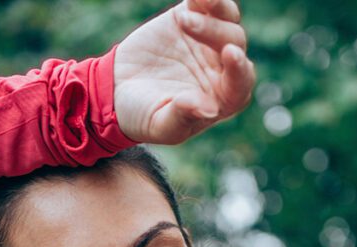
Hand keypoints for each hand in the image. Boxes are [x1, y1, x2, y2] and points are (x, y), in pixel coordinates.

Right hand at [114, 0, 255, 144]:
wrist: (116, 89)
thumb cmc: (142, 116)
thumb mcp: (160, 124)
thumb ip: (183, 117)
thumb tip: (210, 109)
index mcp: (220, 99)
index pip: (240, 84)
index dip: (239, 69)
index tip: (229, 53)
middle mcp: (221, 69)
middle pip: (235, 43)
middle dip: (215, 32)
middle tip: (185, 24)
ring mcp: (209, 41)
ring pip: (228, 19)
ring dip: (213, 10)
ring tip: (183, 15)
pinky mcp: (193, 17)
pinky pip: (208, 3)